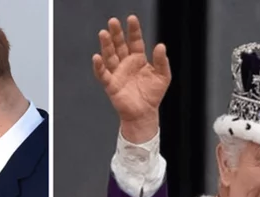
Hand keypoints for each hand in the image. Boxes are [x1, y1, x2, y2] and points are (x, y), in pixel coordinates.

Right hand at [92, 15, 171, 142]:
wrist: (144, 114)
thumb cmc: (153, 95)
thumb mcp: (163, 76)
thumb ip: (162, 61)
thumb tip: (160, 45)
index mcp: (138, 59)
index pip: (135, 41)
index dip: (133, 30)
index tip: (131, 19)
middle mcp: (126, 63)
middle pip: (119, 45)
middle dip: (116, 34)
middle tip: (113, 21)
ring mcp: (117, 73)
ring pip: (110, 56)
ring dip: (106, 45)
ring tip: (103, 33)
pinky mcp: (111, 85)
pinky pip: (103, 74)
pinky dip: (99, 66)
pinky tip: (97, 57)